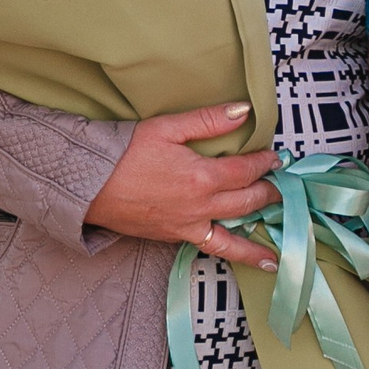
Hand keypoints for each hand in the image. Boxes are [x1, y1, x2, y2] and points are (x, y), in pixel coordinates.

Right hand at [85, 101, 282, 268]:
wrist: (86, 184)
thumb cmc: (123, 153)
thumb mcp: (166, 127)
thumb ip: (208, 121)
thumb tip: (243, 112)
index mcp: (201, 177)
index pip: (246, 171)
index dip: (264, 163)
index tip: (275, 158)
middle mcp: (199, 206)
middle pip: (246, 202)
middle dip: (268, 194)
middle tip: (283, 190)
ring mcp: (186, 225)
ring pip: (231, 237)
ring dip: (257, 244)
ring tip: (278, 254)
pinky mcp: (171, 237)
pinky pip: (207, 247)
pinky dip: (228, 254)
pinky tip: (238, 256)